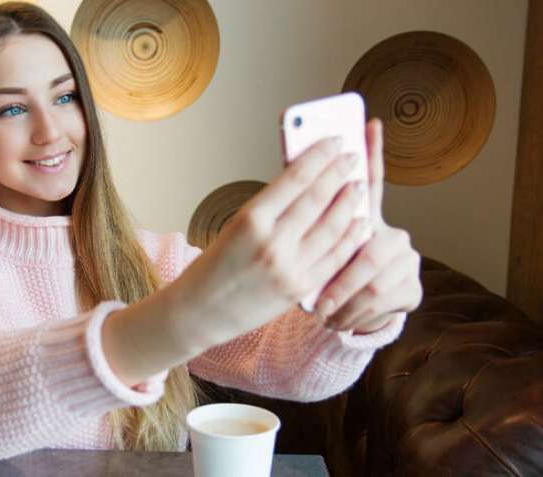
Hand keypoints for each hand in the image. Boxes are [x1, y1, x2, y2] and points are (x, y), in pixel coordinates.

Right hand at [169, 111, 370, 348]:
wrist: (199, 312)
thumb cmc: (213, 266)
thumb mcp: (234, 227)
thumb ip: (270, 208)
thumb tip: (306, 182)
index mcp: (250, 220)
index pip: (295, 178)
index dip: (319, 156)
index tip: (334, 141)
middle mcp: (271, 242)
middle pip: (318, 199)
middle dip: (339, 174)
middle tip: (353, 158)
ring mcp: (289, 268)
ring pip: (332, 228)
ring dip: (349, 204)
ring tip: (358, 186)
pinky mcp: (300, 289)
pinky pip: (334, 258)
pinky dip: (350, 237)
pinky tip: (358, 222)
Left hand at [314, 119, 422, 333]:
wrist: (354, 314)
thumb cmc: (324, 276)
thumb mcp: (317, 254)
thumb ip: (312, 227)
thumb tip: (291, 188)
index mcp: (366, 219)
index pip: (371, 179)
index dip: (373, 152)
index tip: (370, 122)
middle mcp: (390, 234)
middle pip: (368, 245)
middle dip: (338, 275)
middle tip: (316, 298)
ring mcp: (405, 259)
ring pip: (373, 277)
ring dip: (343, 300)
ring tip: (321, 316)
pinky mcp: (413, 288)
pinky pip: (382, 300)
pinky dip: (355, 314)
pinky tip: (338, 323)